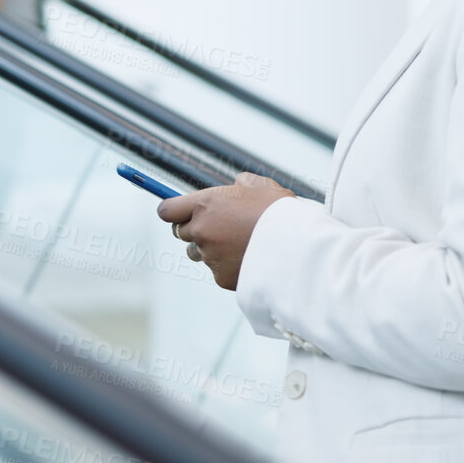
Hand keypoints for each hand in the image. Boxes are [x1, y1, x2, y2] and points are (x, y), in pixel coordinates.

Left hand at [156, 173, 294, 289]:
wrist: (296, 249)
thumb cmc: (280, 212)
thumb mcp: (260, 185)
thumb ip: (240, 185)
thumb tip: (236, 186)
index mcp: (205, 204)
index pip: (167, 210)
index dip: (173, 210)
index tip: (180, 211)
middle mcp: (201, 231)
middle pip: (181, 233)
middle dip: (195, 228)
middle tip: (218, 225)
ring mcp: (210, 257)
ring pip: (198, 253)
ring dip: (209, 248)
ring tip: (237, 243)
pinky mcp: (221, 277)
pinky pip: (216, 270)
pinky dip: (227, 265)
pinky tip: (248, 258)